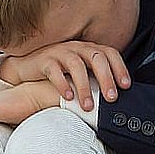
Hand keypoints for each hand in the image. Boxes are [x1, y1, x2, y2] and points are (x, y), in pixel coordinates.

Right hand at [0, 42, 130, 110]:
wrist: (27, 68)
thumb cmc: (59, 72)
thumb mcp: (81, 73)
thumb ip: (96, 79)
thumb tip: (115, 98)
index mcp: (89, 50)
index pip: (110, 54)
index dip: (120, 68)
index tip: (126, 86)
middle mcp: (77, 48)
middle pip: (96, 58)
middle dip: (106, 79)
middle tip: (110, 98)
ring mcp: (61, 52)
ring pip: (77, 65)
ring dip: (84, 86)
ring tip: (87, 105)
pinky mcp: (45, 60)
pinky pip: (54, 70)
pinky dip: (62, 84)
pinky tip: (67, 97)